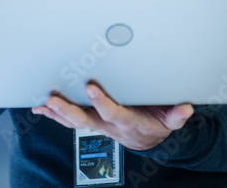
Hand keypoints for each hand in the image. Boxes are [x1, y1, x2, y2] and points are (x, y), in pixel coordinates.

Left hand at [31, 82, 193, 150]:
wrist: (145, 138)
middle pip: (85, 120)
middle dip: (68, 110)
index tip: (91, 87)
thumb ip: (176, 116)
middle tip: (54, 99)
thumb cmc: (156, 123)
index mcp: (128, 121)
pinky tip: (40, 108)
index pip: (112, 112)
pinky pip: (68, 120)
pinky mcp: (90, 121)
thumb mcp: (170, 121)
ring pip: (73, 121)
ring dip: (57, 112)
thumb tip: (186, 108)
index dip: (101, 102)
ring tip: (43, 102)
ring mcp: (97, 124)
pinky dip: (53, 115)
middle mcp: (108, 125)